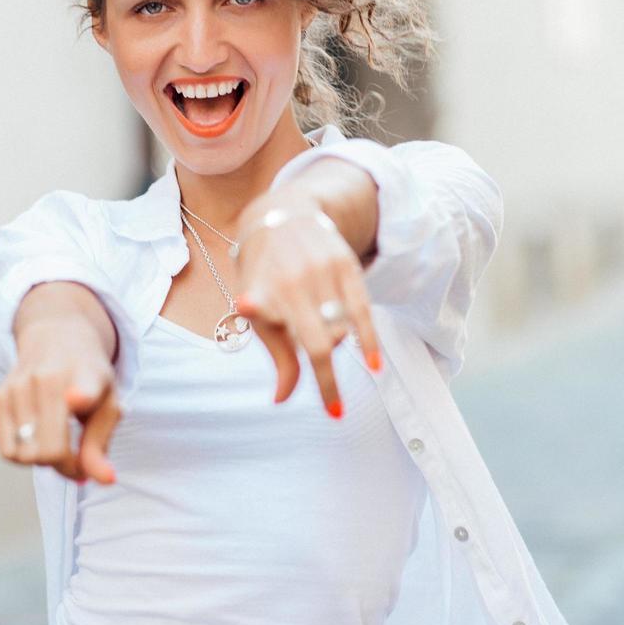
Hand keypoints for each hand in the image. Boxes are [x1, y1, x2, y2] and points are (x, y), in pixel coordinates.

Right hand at [0, 317, 119, 484]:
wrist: (56, 337)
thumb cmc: (88, 378)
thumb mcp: (107, 405)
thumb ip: (101, 445)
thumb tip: (104, 480)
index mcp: (86, 376)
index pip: (82, 388)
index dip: (79, 397)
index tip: (75, 399)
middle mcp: (48, 377)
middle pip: (50, 451)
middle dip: (66, 466)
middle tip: (78, 459)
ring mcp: (19, 386)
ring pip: (26, 456)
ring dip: (44, 462)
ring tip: (58, 444)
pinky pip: (7, 451)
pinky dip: (23, 457)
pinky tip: (36, 441)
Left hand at [233, 190, 382, 417]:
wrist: (284, 217)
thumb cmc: (266, 277)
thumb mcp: (262, 312)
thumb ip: (278, 356)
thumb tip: (281, 399)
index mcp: (260, 291)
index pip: (260, 308)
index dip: (255, 308)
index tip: (249, 307)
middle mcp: (289, 279)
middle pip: (315, 340)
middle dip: (325, 378)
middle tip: (333, 407)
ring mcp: (319, 271)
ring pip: (339, 330)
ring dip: (336, 349)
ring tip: (325, 343)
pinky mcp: (345, 265)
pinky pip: (362, 311)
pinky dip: (368, 340)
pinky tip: (374, 365)